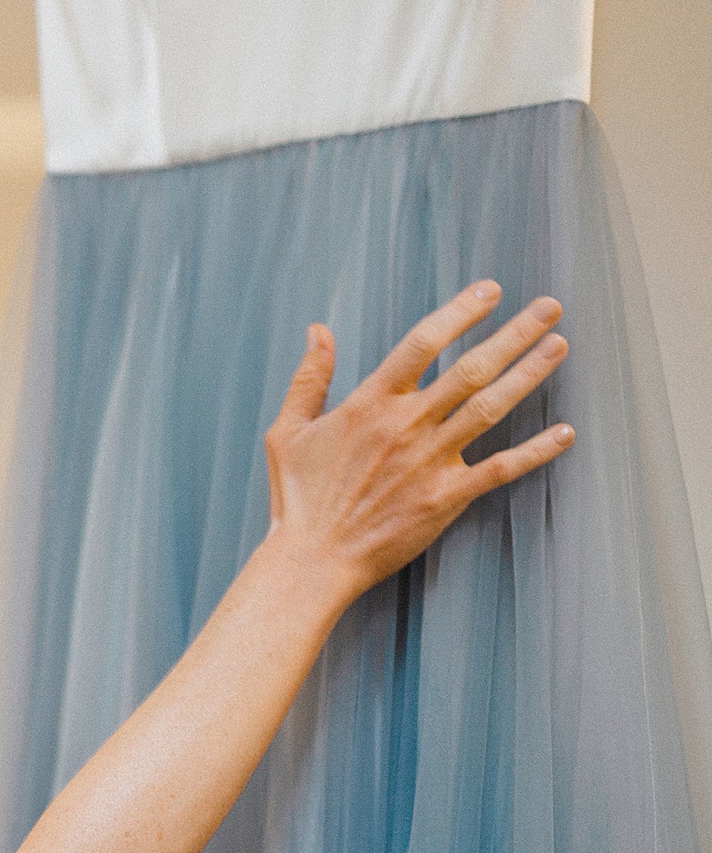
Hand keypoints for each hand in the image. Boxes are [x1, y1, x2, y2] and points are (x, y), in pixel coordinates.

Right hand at [265, 283, 572, 604]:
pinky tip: (565, 433)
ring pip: (490, 408)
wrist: (312, 561)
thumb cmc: (297, 499)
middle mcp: (406, 426)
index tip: (490, 291)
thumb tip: (319, 330)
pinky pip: (500, 469)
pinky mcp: (445, 498)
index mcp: (369, 404)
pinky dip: (536, 451)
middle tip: (549, 307)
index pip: (423, 343)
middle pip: (470, 368)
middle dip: (515, 333)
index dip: (460, 313)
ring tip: (559, 345)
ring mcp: (429, 462)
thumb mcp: (287, 431)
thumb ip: (309, 378)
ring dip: (529, 374)